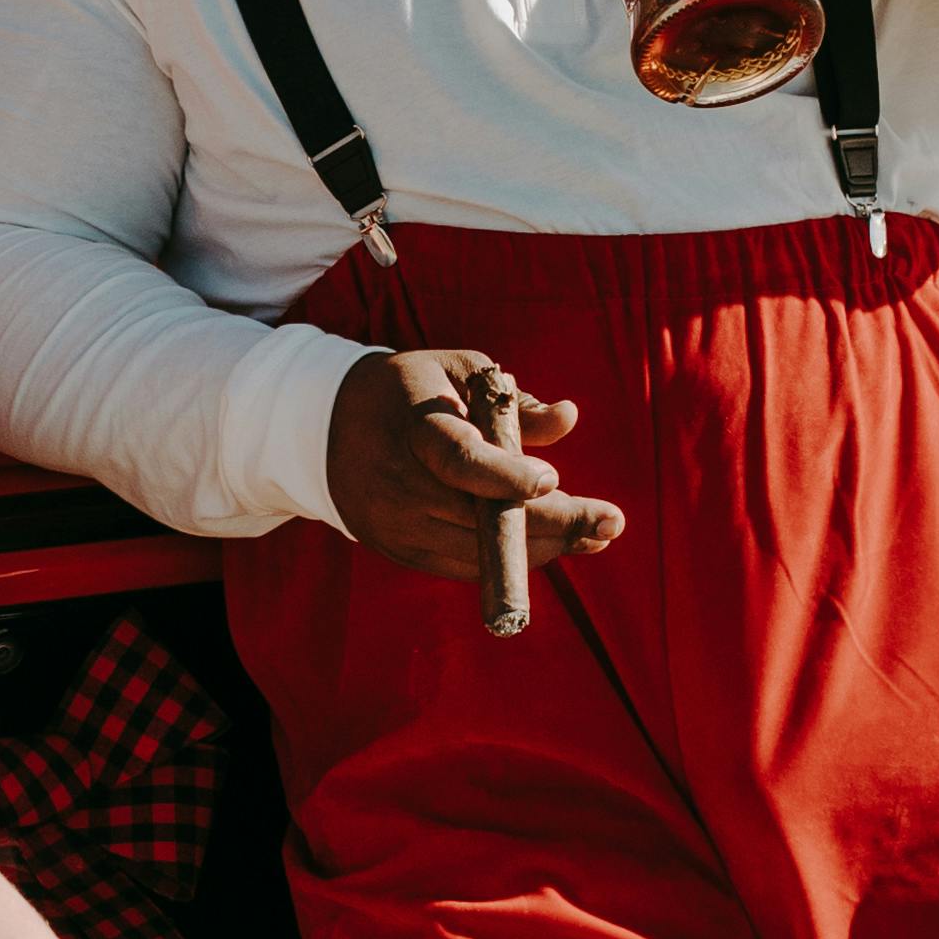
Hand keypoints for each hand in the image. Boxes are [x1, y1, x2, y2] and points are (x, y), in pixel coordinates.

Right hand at [326, 345, 621, 580]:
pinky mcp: (400, 551)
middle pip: (480, 518)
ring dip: (545, 546)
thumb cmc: (411, 391)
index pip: (458, 460)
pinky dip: (513, 559)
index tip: (554, 480)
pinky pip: (464, 566)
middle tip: (611, 521)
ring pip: (480, 551)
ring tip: (597, 533)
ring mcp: (396, 524)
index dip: (506, 476)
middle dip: (554, 524)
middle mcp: (399, 482)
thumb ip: (513, 400)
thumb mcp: (457, 372)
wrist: (327, 428)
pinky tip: (556, 544)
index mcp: (412, 424)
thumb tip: (569, 419)